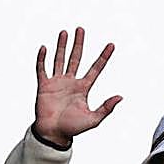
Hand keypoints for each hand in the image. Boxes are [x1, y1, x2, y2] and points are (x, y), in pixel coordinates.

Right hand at [33, 27, 121, 147]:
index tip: (111, 45)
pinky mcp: (44, 85)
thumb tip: (120, 97)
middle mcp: (71, 82)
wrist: (53, 133)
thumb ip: (106, 108)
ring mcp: (57, 82)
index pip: (96, 68)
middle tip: (81, 29)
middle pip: (76, 58)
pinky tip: (44, 48)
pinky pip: (42, 69)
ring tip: (64, 32)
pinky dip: (42, 59)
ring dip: (61, 46)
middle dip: (79, 44)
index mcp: (83, 88)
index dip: (103, 57)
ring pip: (60, 59)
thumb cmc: (73, 128)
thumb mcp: (93, 119)